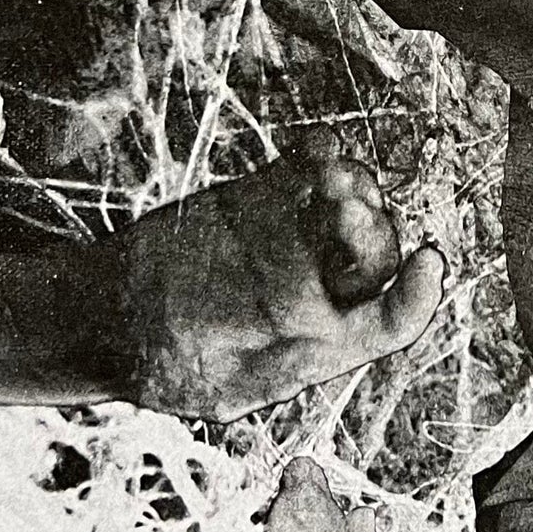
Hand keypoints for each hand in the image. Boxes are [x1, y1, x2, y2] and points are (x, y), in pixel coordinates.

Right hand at [125, 131, 444, 422]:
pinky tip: (315, 147)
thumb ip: (268, 358)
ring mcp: (293, 239)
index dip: (417, 296)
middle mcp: (319, 288)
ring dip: (350, 183)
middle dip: (371, 227)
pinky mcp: (262, 200)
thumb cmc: (160, 366)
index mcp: (321, 345)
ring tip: (329, 174)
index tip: (428, 261)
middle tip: (345, 204)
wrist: (104, 317)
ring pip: (347, 203)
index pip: (389, 321)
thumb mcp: (216, 383)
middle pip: (374, 253)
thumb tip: (316, 322)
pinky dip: (319, 152)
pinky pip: (305, 169)